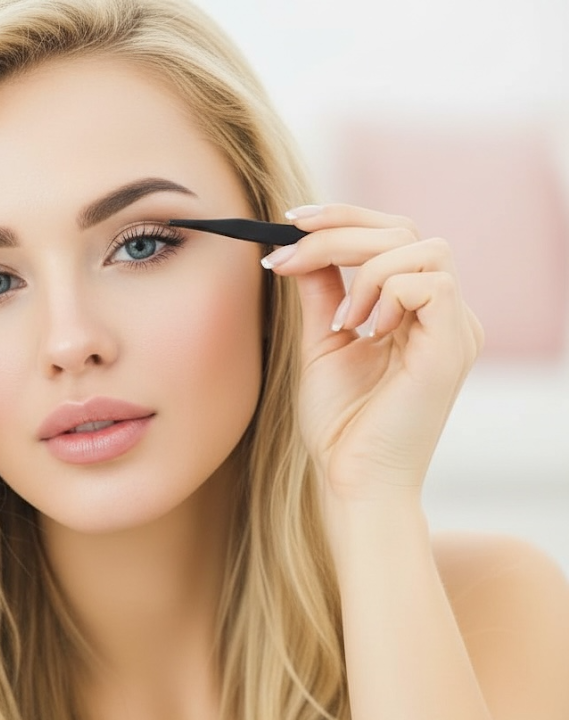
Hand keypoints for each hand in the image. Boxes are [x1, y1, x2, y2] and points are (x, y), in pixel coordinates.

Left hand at [262, 204, 483, 501]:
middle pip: (404, 231)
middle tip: (289, 255)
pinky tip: (365, 331)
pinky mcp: (453, 346)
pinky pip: (432, 283)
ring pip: (422, 248)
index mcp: (414, 311)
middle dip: (339, 232)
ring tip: (342, 322)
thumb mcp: (323, 343)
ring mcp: (452, 328)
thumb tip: (302, 247)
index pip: (392, 237)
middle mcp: (441, 314)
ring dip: (364, 271)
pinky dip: (387, 294)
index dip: (343, 218)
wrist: (352, 479)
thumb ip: (322, 292)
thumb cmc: (341, 424)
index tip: (291, 223)